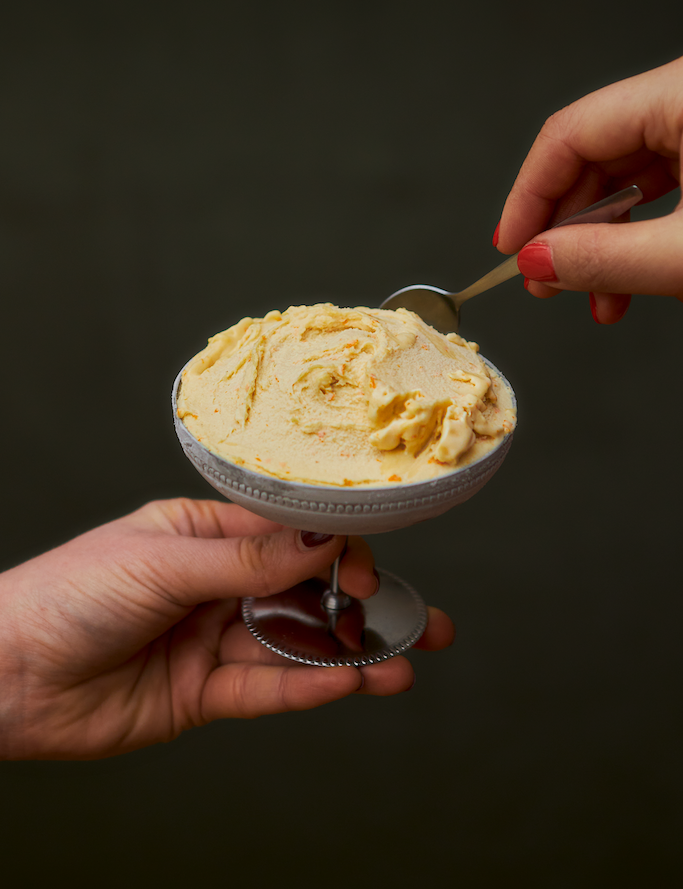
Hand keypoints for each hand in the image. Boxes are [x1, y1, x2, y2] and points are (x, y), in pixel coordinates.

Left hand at [0, 499, 453, 759]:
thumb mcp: (161, 562)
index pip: (287, 536)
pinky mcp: (202, 694)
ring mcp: (211, 639)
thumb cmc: (66, 595)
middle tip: (416, 620)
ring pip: (293, 646)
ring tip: (400, 664)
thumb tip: (322, 541)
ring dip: (347, 656)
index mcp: (201, 535)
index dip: (334, 551)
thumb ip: (246, 561)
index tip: (366, 569)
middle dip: (360, 606)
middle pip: (302, 593)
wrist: (4, 676)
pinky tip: (347, 684)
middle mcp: (213, 585)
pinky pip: (264, 690)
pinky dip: (307, 689)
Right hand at [496, 55, 682, 322]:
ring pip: (626, 176)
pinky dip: (640, 232)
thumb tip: (538, 260)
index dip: (528, 196)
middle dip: (566, 229)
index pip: (570, 134)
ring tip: (596, 297)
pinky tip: (630, 277)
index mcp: (682, 93)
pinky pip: (662, 183)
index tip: (511, 248)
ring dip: (603, 242)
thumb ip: (608, 259)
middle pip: (593, 156)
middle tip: (547, 281)